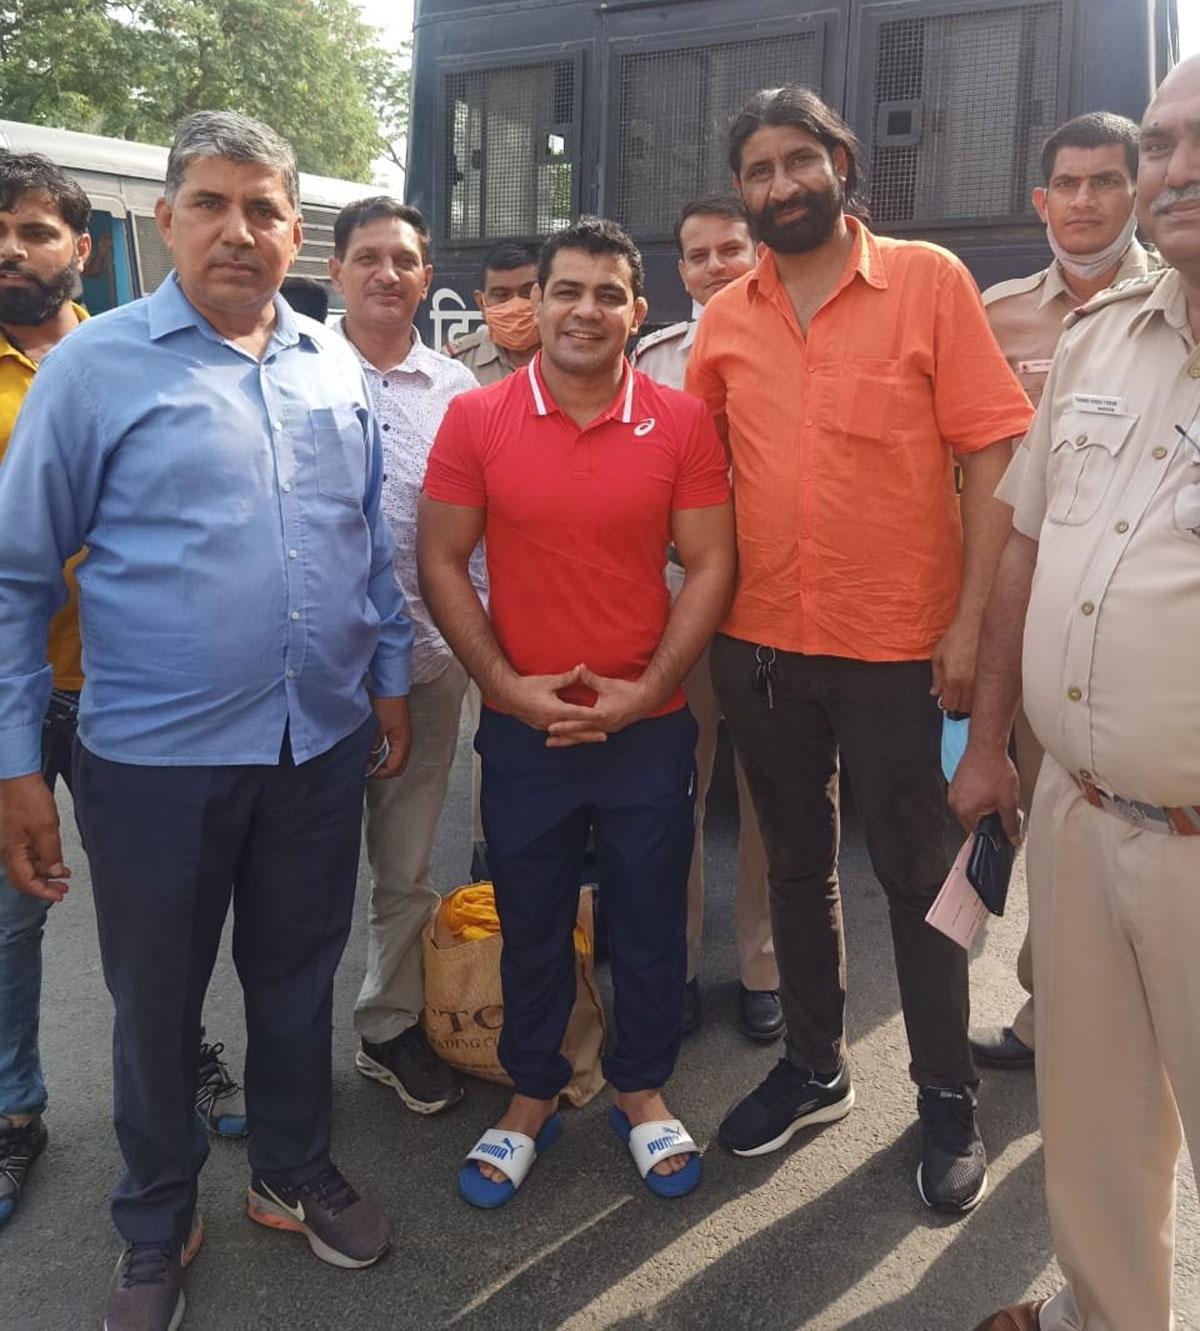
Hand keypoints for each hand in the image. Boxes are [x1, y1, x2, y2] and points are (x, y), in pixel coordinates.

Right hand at [0, 774, 68, 900]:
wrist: (16, 776)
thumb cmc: (27, 797)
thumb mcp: (45, 827)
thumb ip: (50, 852)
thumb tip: (55, 871)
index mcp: (12, 852)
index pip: (25, 882)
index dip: (43, 892)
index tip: (59, 895)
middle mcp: (8, 849)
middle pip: (23, 877)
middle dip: (43, 885)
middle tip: (62, 889)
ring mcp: (11, 841)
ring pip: (26, 865)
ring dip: (45, 871)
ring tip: (64, 874)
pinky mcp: (15, 832)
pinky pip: (27, 853)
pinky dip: (42, 859)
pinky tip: (54, 858)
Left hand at [369, 695, 411, 778]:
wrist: (391, 688)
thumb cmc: (387, 703)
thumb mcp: (376, 727)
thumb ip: (372, 746)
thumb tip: (367, 760)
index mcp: (403, 742)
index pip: (394, 768)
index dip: (380, 773)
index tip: (367, 772)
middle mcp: (405, 742)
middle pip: (398, 767)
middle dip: (383, 771)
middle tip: (369, 769)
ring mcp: (403, 737)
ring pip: (396, 759)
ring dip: (383, 762)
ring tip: (369, 761)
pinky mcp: (398, 732)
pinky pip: (394, 750)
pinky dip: (384, 754)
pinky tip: (373, 750)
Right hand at [494, 665, 605, 743]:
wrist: (507, 695)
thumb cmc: (527, 686)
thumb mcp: (548, 681)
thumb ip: (567, 678)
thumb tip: (581, 669)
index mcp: (553, 709)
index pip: (577, 713)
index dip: (592, 715)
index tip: (604, 716)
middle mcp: (550, 721)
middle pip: (574, 730)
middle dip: (590, 734)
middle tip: (605, 737)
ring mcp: (544, 726)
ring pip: (566, 734)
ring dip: (580, 736)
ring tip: (594, 738)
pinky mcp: (540, 727)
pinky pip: (558, 733)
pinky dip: (569, 735)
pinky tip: (576, 737)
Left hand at [545, 667, 654, 747]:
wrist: (646, 700)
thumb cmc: (627, 691)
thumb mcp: (607, 684)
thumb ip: (591, 678)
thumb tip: (579, 667)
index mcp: (601, 716)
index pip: (579, 722)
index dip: (564, 725)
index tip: (550, 728)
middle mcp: (603, 726)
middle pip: (579, 735)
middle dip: (563, 739)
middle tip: (547, 742)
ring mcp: (606, 729)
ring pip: (585, 737)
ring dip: (570, 740)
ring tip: (555, 743)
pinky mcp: (609, 728)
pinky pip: (592, 735)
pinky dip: (581, 737)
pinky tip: (573, 738)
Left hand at [931, 615, 979, 713]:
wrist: (976, 622)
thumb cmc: (958, 636)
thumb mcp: (938, 656)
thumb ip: (936, 677)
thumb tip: (935, 692)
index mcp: (953, 679)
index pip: (950, 705)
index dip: (947, 704)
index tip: (947, 699)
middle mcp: (969, 683)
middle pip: (964, 708)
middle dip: (959, 703)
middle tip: (957, 694)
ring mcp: (983, 680)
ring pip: (978, 703)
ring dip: (971, 699)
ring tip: (967, 689)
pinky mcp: (994, 675)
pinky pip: (988, 692)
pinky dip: (983, 692)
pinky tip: (979, 684)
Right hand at [948, 743, 1021, 842]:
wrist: (986, 745)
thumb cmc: (995, 769)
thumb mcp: (1008, 801)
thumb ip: (1010, 823)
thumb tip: (1013, 838)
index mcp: (965, 811)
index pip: (977, 832)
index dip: (992, 830)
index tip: (1000, 823)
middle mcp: (954, 802)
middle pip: (972, 819)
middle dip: (987, 815)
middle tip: (1000, 804)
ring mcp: (953, 790)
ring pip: (970, 806)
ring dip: (982, 803)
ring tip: (994, 791)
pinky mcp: (956, 780)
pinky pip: (966, 794)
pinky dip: (976, 793)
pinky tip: (988, 784)